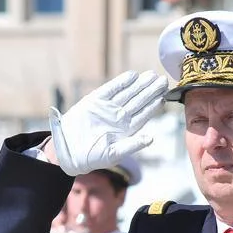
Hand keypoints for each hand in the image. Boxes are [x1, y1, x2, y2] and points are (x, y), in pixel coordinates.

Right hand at [48, 70, 166, 175]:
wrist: (67, 150)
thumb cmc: (91, 156)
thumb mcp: (114, 154)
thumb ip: (132, 145)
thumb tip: (151, 138)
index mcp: (126, 129)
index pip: (144, 114)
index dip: (154, 104)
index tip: (165, 94)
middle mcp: (118, 117)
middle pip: (138, 101)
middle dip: (150, 90)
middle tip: (163, 80)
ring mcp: (107, 108)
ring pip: (127, 93)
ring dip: (139, 84)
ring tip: (151, 75)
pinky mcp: (94, 101)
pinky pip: (110, 89)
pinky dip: (121, 82)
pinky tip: (132, 76)